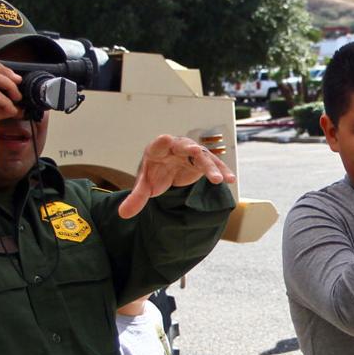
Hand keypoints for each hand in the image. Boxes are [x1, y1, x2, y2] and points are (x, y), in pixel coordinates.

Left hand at [117, 135, 235, 218]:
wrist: (166, 169)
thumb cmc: (155, 172)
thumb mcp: (145, 185)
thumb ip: (136, 198)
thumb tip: (122, 215)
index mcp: (158, 150)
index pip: (159, 144)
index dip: (162, 142)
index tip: (166, 139)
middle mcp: (176, 148)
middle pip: (185, 147)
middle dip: (191, 150)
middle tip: (196, 151)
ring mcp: (192, 153)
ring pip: (203, 157)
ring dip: (211, 168)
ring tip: (219, 180)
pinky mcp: (202, 162)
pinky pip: (213, 165)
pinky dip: (222, 171)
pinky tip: (230, 179)